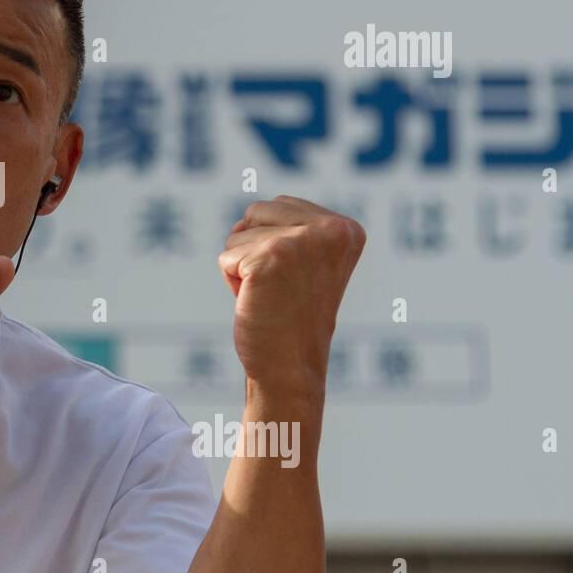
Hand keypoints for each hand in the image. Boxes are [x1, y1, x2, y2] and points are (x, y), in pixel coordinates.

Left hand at [218, 195, 365, 400]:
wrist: (290, 368)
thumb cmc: (292, 317)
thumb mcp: (308, 262)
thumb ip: (294, 229)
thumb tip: (245, 217)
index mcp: (346, 229)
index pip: (280, 205)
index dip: (273, 243)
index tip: (295, 278)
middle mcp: (330, 230)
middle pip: (256, 212)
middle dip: (253, 248)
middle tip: (278, 287)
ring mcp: (301, 242)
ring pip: (237, 233)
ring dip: (242, 265)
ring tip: (269, 295)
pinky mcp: (270, 257)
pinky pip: (226, 258)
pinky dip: (231, 281)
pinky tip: (257, 302)